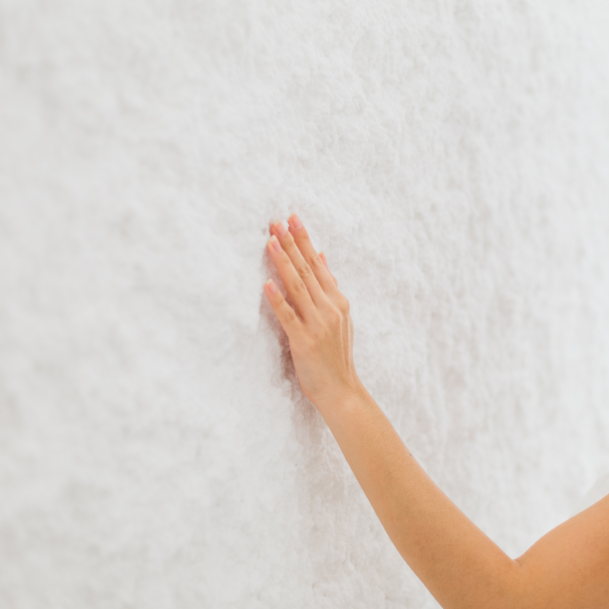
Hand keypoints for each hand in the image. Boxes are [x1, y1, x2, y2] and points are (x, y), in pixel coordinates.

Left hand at [263, 214, 363, 408]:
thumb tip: (321, 256)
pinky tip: (267, 284)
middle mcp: (329, 308)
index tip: (292, 218)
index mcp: (338, 301)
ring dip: (283, 263)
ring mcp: (318, 324)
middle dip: (291, 243)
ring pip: (297, 287)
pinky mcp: (304, 341)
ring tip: (271, 242)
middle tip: (276, 221)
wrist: (342, 390)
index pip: (318, 264)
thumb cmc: (336, 355)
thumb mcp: (340, 316)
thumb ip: (328, 286)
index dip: (304, 240)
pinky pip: (288, 316)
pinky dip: (278, 299)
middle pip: (307, 270)